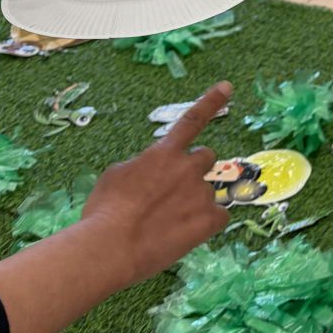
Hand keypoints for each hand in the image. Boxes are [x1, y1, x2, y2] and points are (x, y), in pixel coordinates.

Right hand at [80, 82, 230, 286]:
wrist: (111, 247)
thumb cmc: (105, 210)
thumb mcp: (116, 175)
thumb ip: (142, 166)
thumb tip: (150, 170)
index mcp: (164, 153)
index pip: (192, 120)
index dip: (211, 102)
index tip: (227, 86)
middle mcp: (188, 167)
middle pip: (206, 157)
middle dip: (194, 169)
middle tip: (175, 190)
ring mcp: (201, 193)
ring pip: (207, 192)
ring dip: (194, 201)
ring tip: (169, 222)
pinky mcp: (210, 221)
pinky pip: (220, 217)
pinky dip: (207, 223)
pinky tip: (187, 233)